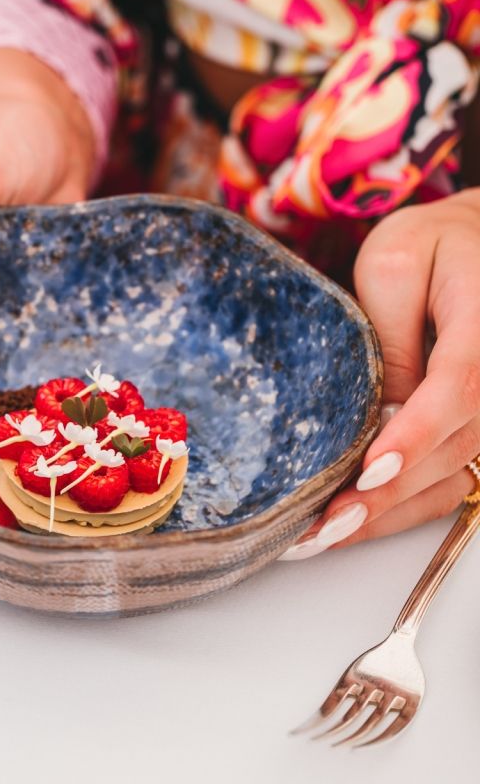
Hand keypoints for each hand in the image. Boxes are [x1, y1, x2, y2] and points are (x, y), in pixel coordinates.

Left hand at [280, 189, 479, 558]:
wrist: (475, 245)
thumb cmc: (432, 247)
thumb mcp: (395, 266)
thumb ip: (389, 337)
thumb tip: (377, 414)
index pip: (458, 388)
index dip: (414, 435)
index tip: (369, 471)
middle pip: (453, 448)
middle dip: (385, 494)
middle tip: (320, 527)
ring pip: (452, 477)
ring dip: (389, 513)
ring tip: (321, 538)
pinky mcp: (478, 429)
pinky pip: (451, 478)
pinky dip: (402, 505)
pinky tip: (352, 523)